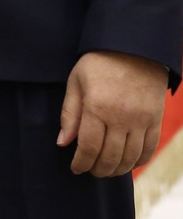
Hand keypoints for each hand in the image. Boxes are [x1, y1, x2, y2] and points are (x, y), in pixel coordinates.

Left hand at [58, 50, 167, 175]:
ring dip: (117, 170)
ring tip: (106, 169)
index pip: (88, 147)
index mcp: (97, 107)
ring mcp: (141, 120)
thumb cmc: (99, 62)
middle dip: (98, 169)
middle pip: (110, 157)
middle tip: (90, 170)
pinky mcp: (155, 120)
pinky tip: (127, 163)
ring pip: (130, 158)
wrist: (133, 47)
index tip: (75, 168)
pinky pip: (148, 150)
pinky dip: (138, 162)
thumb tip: (63, 143)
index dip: (81, 162)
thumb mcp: (76, 81)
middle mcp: (121, 117)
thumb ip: (70, 113)